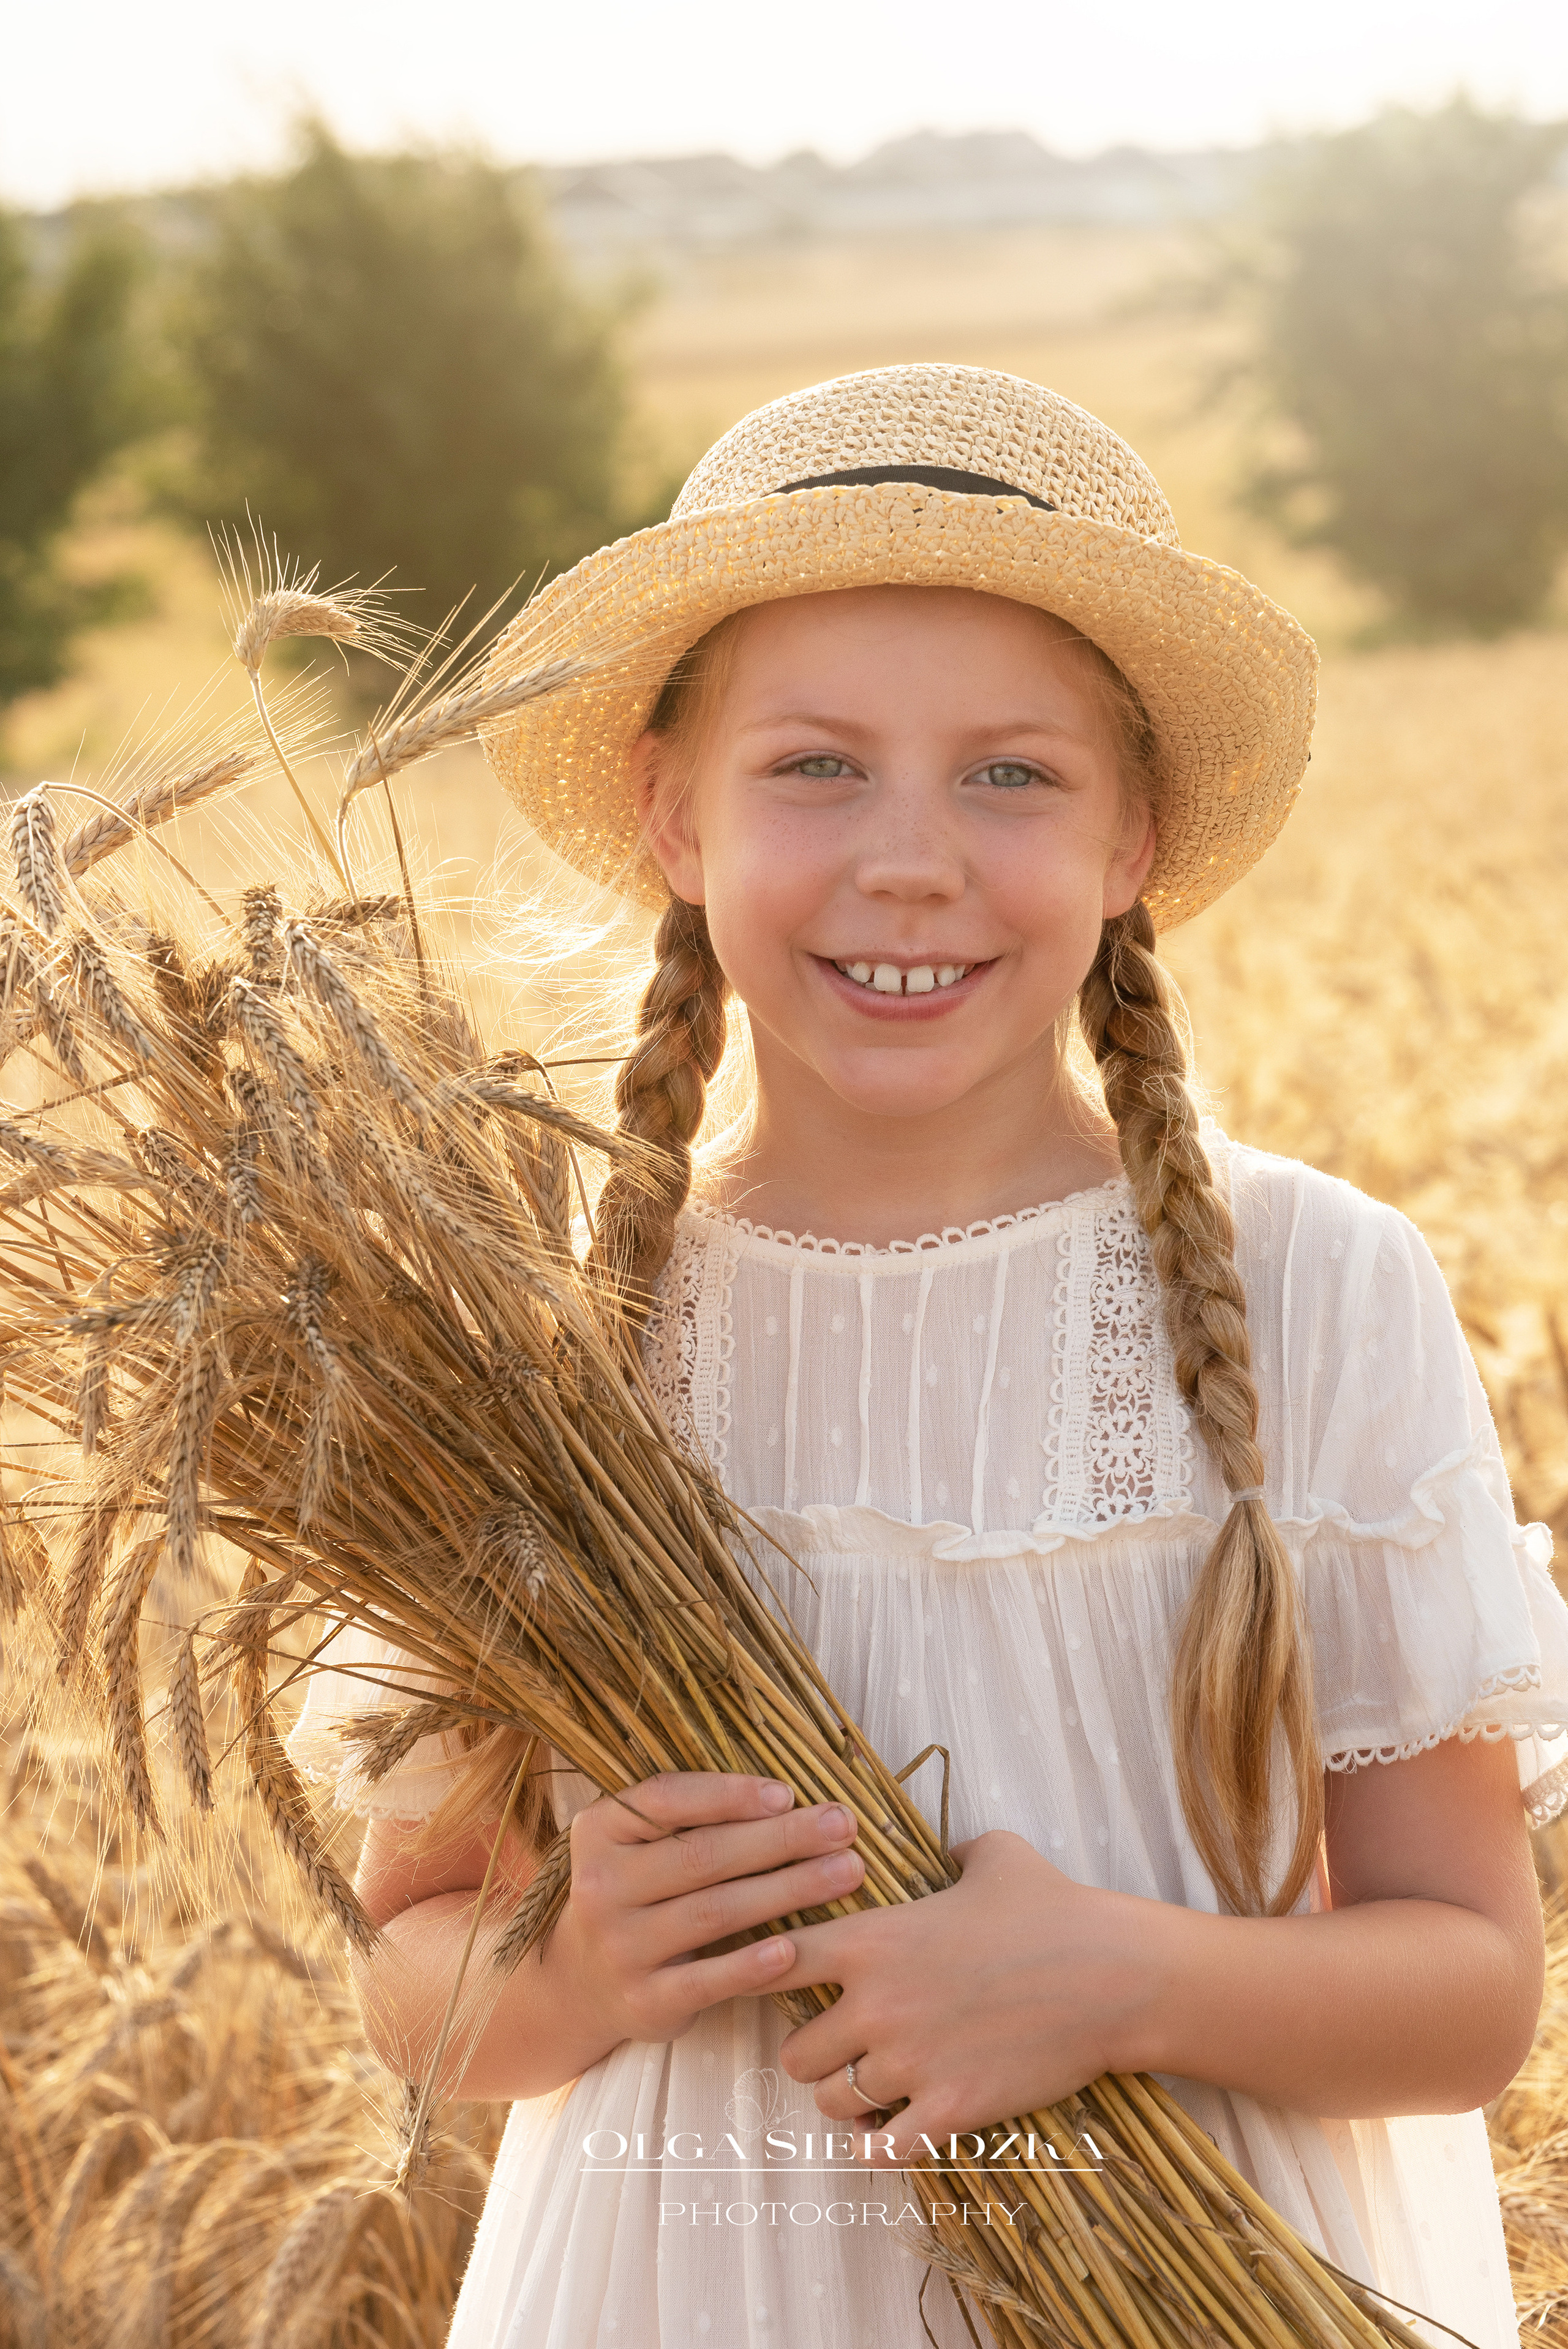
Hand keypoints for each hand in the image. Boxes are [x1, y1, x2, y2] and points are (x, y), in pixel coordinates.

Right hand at [552, 1771, 865, 2061]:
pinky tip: (793, 1949)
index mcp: (600, 1831)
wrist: (580, 1984)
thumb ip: (690, 1818)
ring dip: (787, 1890)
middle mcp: (600, 1886)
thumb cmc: (636, 1893)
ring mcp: (620, 1946)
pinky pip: (705, 1981)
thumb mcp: (637, 1845)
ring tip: (844, 1874)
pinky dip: (750, 1965)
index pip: (666, 1799)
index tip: (788, 1793)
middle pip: (702, 1856)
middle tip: (842, 1826)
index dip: (730, 1794)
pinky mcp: (643, 2000)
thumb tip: (785, 1800)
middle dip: (781, 1838)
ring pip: (714, 1913)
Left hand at [770, 1829, 1157, 2164]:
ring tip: (869, 2088)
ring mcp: (910, 2064)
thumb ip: (955, 1851)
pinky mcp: (948, 2111)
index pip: (774, 1960)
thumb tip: (949, 1850)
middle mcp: (876, 2005)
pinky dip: (877, 2142)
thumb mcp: (997, 1855)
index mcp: (872, 1940)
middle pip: (793, 2053)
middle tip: (840, 2047)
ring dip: (844, 2098)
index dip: (763, 1973)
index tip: (776, 1983)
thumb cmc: (1054, 1908)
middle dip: (813, 2053)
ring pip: (829, 2102)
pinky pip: (879, 2148)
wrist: (1113, 1975)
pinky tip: (893, 2127)